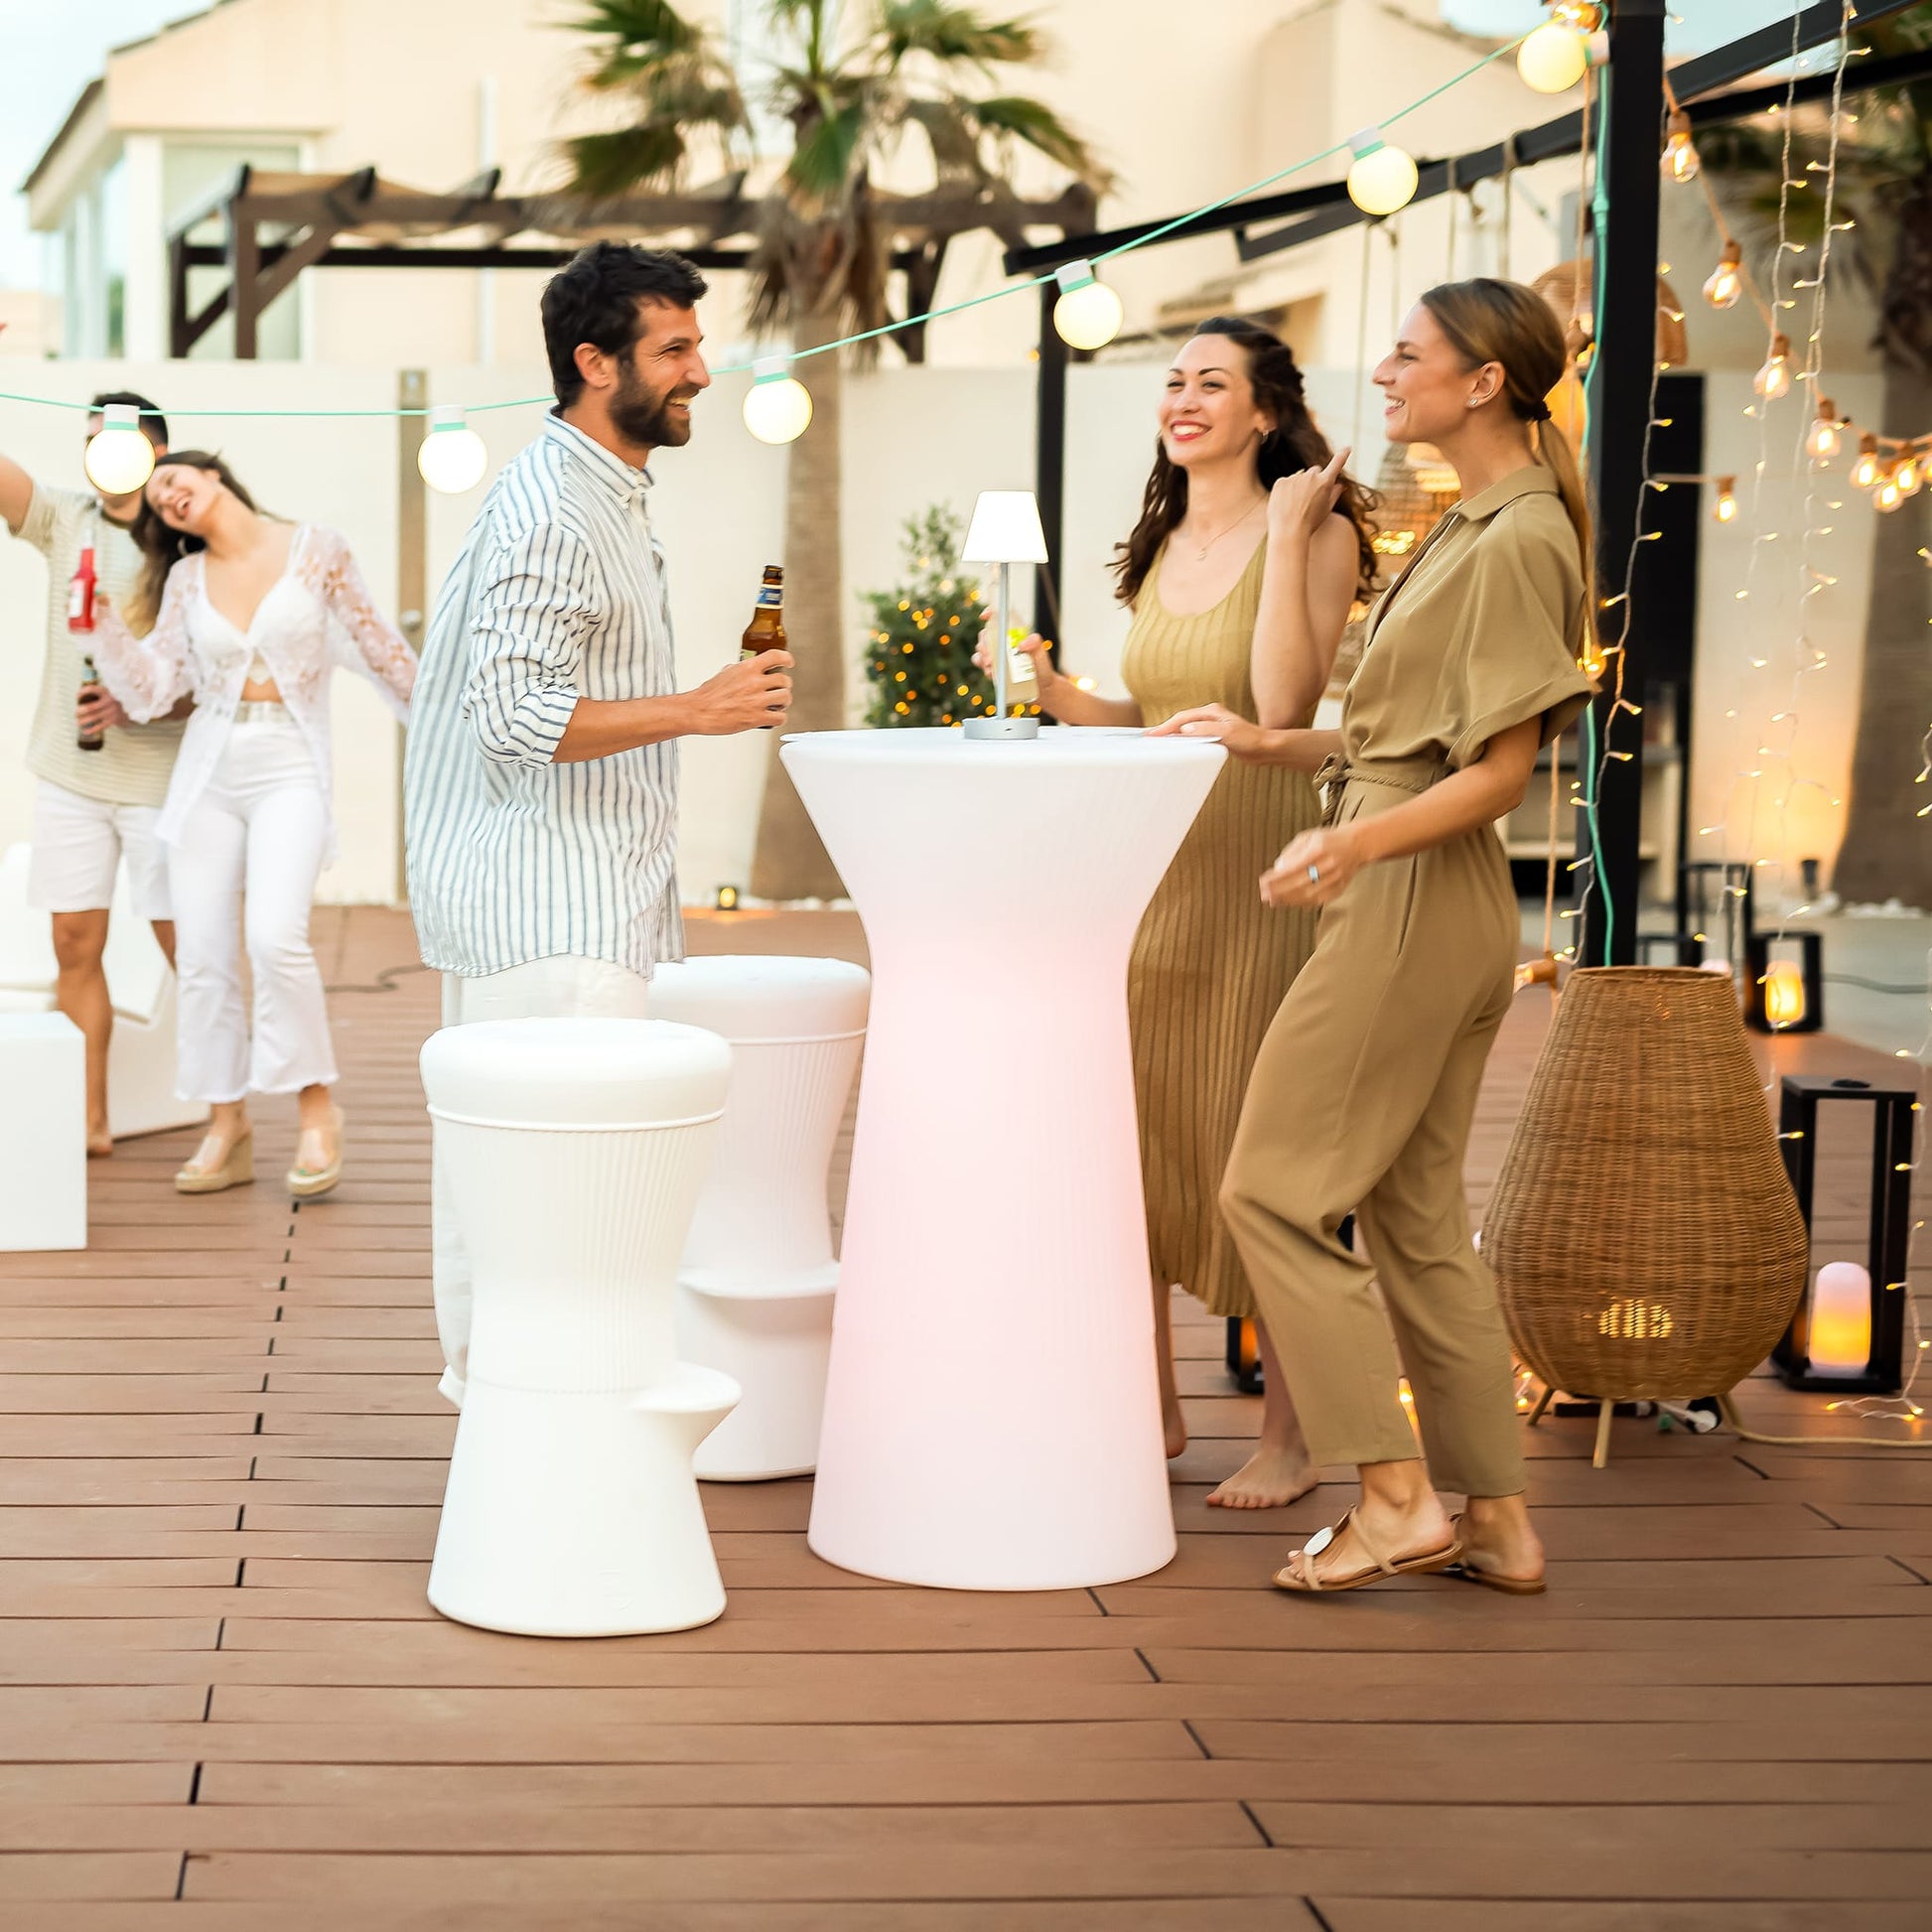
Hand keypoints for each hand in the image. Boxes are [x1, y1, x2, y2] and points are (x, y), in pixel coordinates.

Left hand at [75, 688, 127, 735]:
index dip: (82, 693)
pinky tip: (85, 731)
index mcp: (106, 691)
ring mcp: (112, 711)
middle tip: (76, 713)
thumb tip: (80, 696)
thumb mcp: (108, 691)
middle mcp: (109, 700)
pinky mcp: (114, 720)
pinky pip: (100, 726)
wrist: (133, 707)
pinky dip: (92, 729)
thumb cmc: (114, 699)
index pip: (91, 689)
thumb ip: (97, 692)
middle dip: (80, 711)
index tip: (77, 697)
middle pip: (90, 707)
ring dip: (84, 720)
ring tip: (79, 722)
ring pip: (93, 717)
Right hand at [687, 652, 792, 734]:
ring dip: (783, 702)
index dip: (786, 659)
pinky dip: (779, 718)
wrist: (699, 711)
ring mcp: (757, 700)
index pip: (776, 656)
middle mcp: (754, 682)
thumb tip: (746, 671)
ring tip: (777, 705)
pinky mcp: (757, 717)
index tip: (789, 663)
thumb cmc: (708, 695)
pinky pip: (780, 717)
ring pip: (786, 698)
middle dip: (784, 687)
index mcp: (747, 668)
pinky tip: (772, 717)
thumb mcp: (725, 673)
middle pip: (785, 680)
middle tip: (779, 691)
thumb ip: (741, 670)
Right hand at [973, 623, 1058, 696]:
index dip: (991, 613)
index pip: (1000, 618)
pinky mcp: (993, 666)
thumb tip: (1021, 644)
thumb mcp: (1042, 655)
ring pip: (981, 649)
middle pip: (986, 634)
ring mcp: (997, 653)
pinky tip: (990, 673)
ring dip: (982, 657)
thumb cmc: (1042, 669)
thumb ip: (1036, 645)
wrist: (1040, 689)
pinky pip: (980, 662)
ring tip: (991, 668)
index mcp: (1014, 633)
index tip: (984, 617)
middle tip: (990, 658)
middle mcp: (1003, 641)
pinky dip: (982, 666)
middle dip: (984, 644)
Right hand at [1148, 703, 1268, 758]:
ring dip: (1171, 733)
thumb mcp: (1227, 734)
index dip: (1165, 727)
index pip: (1182, 718)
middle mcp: (1210, 716)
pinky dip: (1181, 739)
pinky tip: (1176, 746)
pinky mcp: (1215, 734)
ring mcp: (1212, 724)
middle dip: (1164, 729)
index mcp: (1211, 712)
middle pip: (1180, 721)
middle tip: (1147, 738)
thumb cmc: (1250, 739)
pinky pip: (1192, 735)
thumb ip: (1205, 730)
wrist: (1265, 748)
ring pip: (1185, 727)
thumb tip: (1184, 728)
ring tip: (1157, 741)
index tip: (1151, 735)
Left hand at [1261, 824, 1365, 908]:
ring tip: (1273, 900)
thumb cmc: (1328, 839)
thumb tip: (1277, 868)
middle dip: (1279, 891)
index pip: (1294, 867)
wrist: (1357, 844)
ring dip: (1288, 900)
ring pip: (1309, 895)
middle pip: (1300, 883)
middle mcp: (1330, 864)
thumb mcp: (1307, 837)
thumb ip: (1291, 852)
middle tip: (1264, 895)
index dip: (1277, 877)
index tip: (1263, 881)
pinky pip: (1318, 900)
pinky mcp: (1339, 888)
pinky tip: (1289, 902)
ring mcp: (1336, 879)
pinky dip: (1302, 903)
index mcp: (1320, 848)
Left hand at [1267, 448, 1349, 546]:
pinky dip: (1286, 490)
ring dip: (1299, 486)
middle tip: (1310, 497)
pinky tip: (1285, 504)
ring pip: (1299, 478)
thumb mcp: (1326, 510)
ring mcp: (1295, 478)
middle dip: (1315, 479)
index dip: (1342, 456)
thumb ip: (1334, 494)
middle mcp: (1311, 477)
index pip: (1336, 465)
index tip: (1347, 448)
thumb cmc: (1310, 524)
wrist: (1288, 532)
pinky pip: (1286, 482)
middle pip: (1315, 471)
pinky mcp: (1281, 482)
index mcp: (1325, 483)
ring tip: (1295, 506)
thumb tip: (1340, 485)